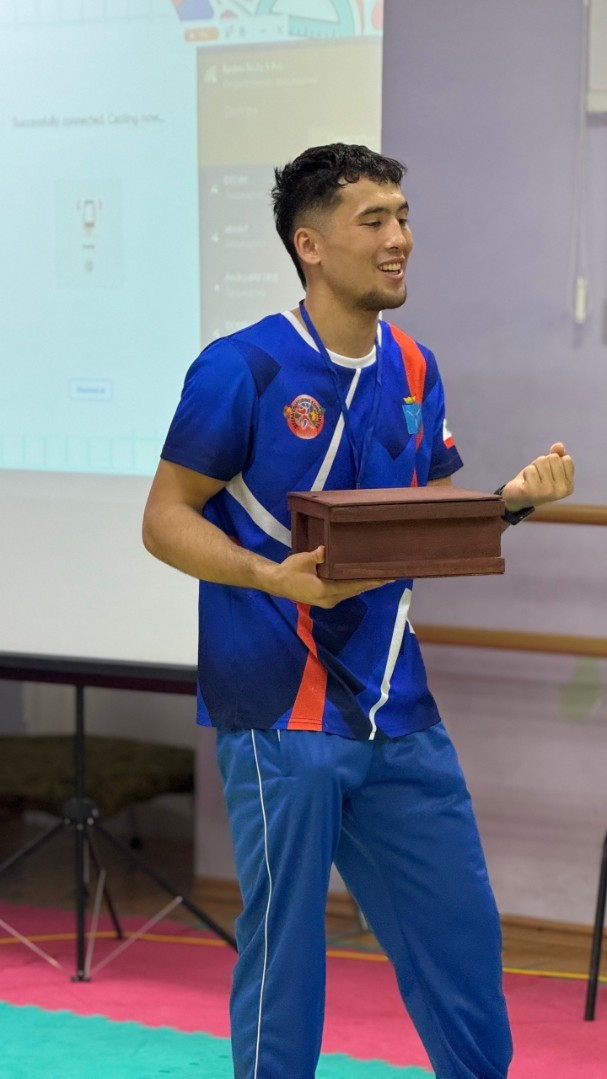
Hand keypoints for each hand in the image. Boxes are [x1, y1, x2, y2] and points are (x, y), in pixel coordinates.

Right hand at [268, 546, 391, 608]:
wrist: (277, 583)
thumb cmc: (289, 570)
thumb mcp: (302, 560)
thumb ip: (315, 557)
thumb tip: (324, 550)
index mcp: (325, 591)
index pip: (353, 585)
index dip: (369, 581)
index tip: (385, 578)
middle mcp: (330, 599)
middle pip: (356, 590)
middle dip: (372, 583)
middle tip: (390, 576)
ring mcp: (328, 601)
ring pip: (351, 592)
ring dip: (365, 585)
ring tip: (381, 577)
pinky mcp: (326, 599)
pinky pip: (345, 592)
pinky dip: (355, 586)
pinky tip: (363, 579)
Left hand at [501, 443, 574, 511]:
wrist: (517, 498)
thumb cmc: (536, 480)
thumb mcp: (549, 466)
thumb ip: (557, 455)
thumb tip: (559, 446)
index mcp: (568, 486)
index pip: (566, 459)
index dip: (553, 461)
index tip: (548, 473)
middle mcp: (561, 491)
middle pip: (553, 458)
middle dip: (542, 463)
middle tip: (538, 476)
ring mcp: (547, 492)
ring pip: (541, 462)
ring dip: (533, 467)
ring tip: (531, 479)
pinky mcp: (532, 492)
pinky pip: (530, 470)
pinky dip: (526, 473)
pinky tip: (525, 483)